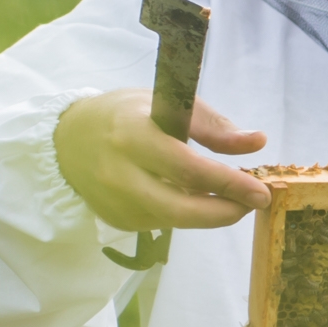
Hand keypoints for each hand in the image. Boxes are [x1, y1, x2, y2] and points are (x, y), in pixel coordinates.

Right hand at [57, 90, 271, 233]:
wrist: (66, 140)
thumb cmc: (124, 114)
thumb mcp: (166, 103)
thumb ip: (212, 126)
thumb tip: (257, 142)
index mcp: (134, 135)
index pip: (188, 168)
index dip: (229, 183)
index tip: (261, 191)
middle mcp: (121, 173)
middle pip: (181, 209)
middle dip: (226, 212)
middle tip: (254, 204)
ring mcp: (116, 202)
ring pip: (175, 220)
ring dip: (210, 215)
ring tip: (231, 200)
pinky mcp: (116, 220)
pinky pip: (161, 223)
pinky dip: (185, 214)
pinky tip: (194, 200)